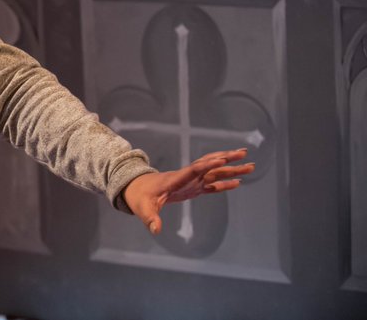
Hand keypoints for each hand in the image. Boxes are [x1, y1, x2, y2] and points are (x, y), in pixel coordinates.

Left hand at [123, 148, 253, 234]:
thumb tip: (155, 230)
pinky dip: (225, 183)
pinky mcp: (193, 188)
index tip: (221, 159)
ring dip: (231, 168)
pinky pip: (212, 184)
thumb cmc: (139, 197)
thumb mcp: (143, 208)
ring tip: (249, 164)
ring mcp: (191, 182)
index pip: (193, 170)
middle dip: (226, 159)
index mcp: (175, 179)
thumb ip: (150, 218)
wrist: (136, 189)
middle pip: (209, 166)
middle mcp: (186, 177)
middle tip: (244, 153)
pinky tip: (238, 182)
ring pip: (214, 172)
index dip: (206, 165)